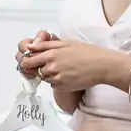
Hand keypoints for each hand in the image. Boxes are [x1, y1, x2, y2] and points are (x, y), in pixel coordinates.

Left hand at [16, 36, 130, 93]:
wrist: (103, 66)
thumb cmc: (87, 52)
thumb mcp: (66, 43)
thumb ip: (45, 45)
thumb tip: (29, 47)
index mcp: (51, 54)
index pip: (28, 61)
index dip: (27, 62)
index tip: (31, 62)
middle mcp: (52, 67)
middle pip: (36, 71)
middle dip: (41, 68)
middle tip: (55, 64)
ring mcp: (57, 79)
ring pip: (45, 79)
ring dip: (50, 75)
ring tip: (66, 69)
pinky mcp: (62, 87)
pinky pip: (53, 86)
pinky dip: (58, 82)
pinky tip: (69, 76)